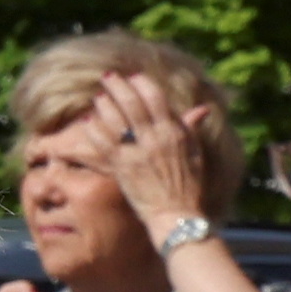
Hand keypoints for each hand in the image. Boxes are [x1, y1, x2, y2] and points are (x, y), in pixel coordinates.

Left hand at [82, 77, 229, 237]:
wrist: (176, 214)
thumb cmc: (189, 185)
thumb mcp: (195, 153)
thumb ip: (191, 128)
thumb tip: (201, 108)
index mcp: (174, 133)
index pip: (156, 99)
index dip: (142, 84)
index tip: (134, 77)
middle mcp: (154, 139)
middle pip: (132, 104)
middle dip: (118, 87)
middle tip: (108, 77)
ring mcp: (136, 153)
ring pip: (115, 120)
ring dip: (105, 104)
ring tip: (99, 96)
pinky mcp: (121, 167)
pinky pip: (103, 142)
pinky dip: (95, 129)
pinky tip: (89, 121)